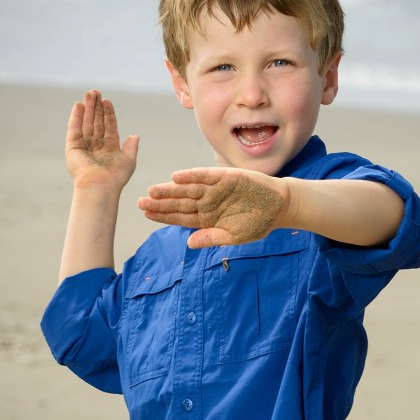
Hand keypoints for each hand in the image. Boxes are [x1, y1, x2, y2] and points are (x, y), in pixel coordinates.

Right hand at [66, 90, 138, 191]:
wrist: (100, 186)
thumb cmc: (116, 176)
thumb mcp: (129, 160)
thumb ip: (131, 146)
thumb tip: (135, 135)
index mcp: (109, 148)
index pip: (109, 126)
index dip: (108, 113)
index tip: (107, 101)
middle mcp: (96, 145)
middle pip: (96, 121)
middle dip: (96, 107)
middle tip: (96, 91)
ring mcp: (84, 145)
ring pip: (86, 122)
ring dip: (87, 108)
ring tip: (89, 93)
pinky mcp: (73, 147)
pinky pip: (74, 129)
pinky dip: (76, 117)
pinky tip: (79, 105)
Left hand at [138, 167, 288, 247]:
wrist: (279, 206)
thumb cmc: (258, 223)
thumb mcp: (235, 236)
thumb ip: (212, 238)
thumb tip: (189, 243)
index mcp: (207, 218)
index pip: (181, 217)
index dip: (163, 216)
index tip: (147, 214)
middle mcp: (208, 202)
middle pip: (180, 203)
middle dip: (160, 203)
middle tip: (140, 202)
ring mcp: (215, 189)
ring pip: (188, 189)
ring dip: (171, 189)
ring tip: (152, 190)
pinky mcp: (225, 177)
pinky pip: (206, 176)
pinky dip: (192, 176)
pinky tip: (177, 177)